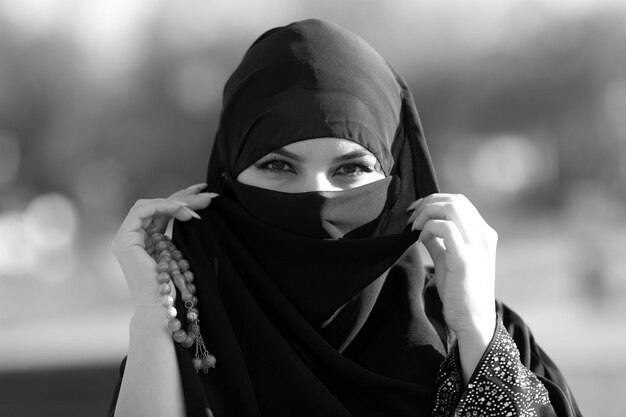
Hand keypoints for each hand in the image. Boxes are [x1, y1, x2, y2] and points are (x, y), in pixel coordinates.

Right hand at [111, 183, 217, 310]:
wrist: (162, 308)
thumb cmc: (174, 289)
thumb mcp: (178, 254)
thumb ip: (177, 235)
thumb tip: (193, 212)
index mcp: (144, 240)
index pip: (161, 212)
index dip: (181, 200)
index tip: (204, 195)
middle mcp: (131, 237)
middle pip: (156, 206)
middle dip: (183, 196)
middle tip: (206, 192)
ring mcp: (124, 238)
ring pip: (150, 205)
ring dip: (176, 202)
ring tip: (197, 207)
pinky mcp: (124, 240)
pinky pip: (143, 211)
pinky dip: (163, 206)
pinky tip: (182, 210)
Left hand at [407, 193, 496, 339]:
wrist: (472, 320)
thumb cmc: (459, 291)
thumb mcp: (447, 259)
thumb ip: (438, 241)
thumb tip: (422, 226)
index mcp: (483, 234)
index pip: (460, 202)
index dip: (434, 200)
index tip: (414, 211)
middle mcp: (484, 235)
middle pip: (455, 200)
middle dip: (427, 203)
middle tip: (410, 218)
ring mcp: (477, 245)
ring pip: (452, 208)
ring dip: (427, 213)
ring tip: (414, 227)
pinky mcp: (465, 258)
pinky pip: (446, 228)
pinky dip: (429, 228)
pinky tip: (421, 240)